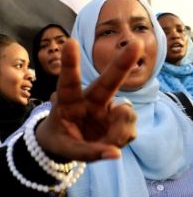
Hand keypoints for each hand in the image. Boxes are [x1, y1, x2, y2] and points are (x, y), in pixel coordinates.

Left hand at [35, 39, 139, 160]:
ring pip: (125, 114)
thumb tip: (115, 154)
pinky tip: (110, 144)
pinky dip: (122, 139)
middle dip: (122, 63)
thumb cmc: (59, 140)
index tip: (69, 43)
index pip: (68, 82)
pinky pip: (130, 128)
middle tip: (137, 44)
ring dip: (119, 132)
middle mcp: (90, 100)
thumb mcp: (64, 149)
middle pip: (107, 81)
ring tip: (106, 144)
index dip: (70, 63)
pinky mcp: (120, 120)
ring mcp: (107, 109)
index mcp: (68, 102)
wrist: (65, 145)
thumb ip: (87, 152)